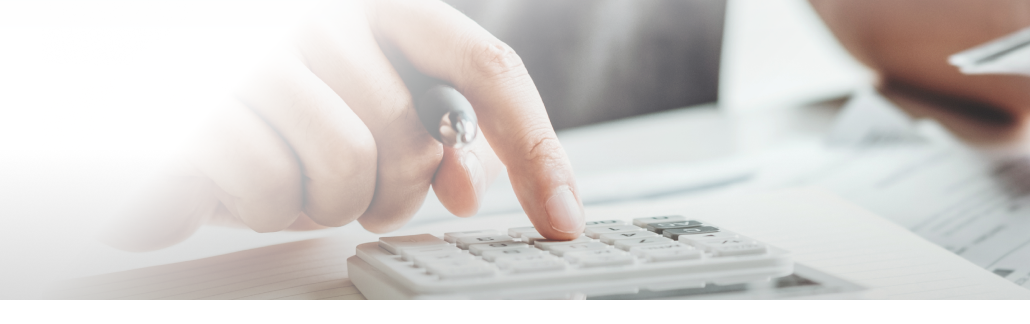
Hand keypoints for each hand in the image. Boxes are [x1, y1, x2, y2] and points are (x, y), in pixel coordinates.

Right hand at [103, 0, 584, 250]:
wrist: (129, 69)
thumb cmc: (241, 78)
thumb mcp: (341, 86)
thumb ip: (417, 124)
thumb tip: (468, 186)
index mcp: (375, 0)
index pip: (488, 68)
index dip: (535, 149)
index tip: (563, 217)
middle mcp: (319, 13)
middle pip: (416, 140)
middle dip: (390, 192)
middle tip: (346, 191)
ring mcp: (256, 54)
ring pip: (349, 172)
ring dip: (321, 204)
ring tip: (281, 178)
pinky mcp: (196, 104)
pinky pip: (270, 191)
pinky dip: (259, 209)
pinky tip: (231, 184)